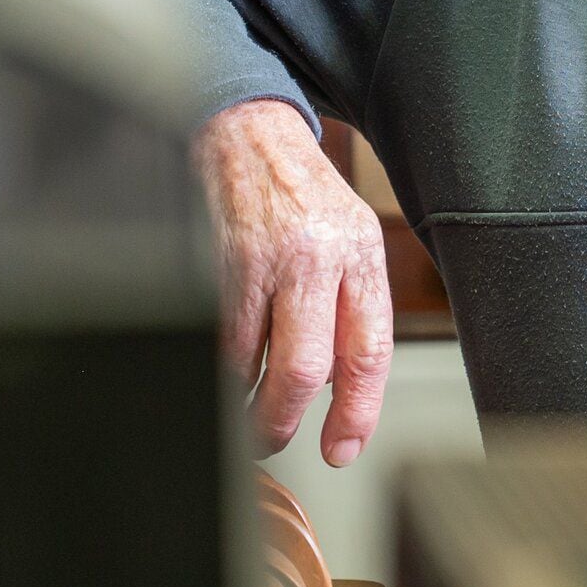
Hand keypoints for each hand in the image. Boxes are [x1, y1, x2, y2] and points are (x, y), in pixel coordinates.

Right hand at [197, 98, 392, 465]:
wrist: (249, 137)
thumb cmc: (303, 196)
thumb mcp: (352, 240)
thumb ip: (354, 309)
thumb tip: (345, 389)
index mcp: (360, 254)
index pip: (368, 350)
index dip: (356, 412)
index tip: (342, 448)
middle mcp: (316, 257)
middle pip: (305, 368)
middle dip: (285, 421)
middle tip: (276, 440)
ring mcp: (263, 261)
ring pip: (252, 362)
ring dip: (246, 402)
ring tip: (247, 414)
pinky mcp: (217, 264)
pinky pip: (219, 339)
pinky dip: (223, 369)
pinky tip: (227, 375)